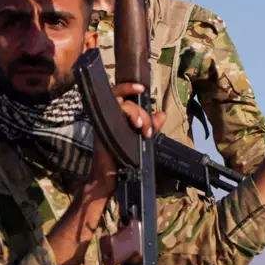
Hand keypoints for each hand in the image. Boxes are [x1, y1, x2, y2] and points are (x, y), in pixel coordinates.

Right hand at [85, 83, 165, 199]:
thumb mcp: (141, 139)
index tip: (142, 88)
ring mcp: (105, 120)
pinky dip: (127, 114)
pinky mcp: (102, 127)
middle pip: (125, 100)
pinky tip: (135, 124)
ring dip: (135, 113)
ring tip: (141, 128)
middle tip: (147, 129)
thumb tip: (162, 114)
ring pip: (121, 104)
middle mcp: (110, 116)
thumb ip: (150, 126)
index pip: (121, 95)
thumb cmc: (122, 159)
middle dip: (141, 112)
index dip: (129, 87)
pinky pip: (114, 112)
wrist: (109, 177)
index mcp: (118, 117)